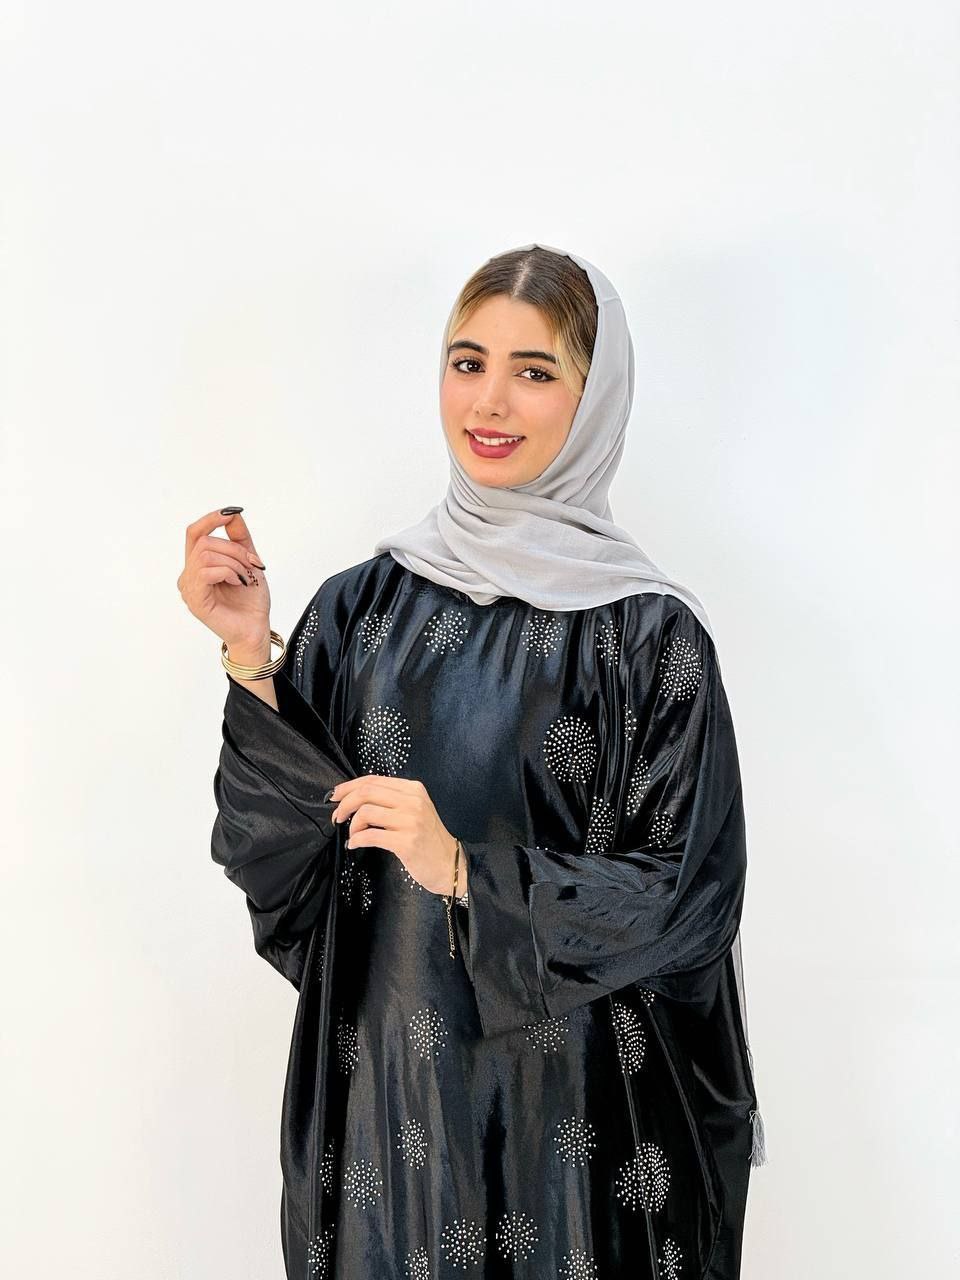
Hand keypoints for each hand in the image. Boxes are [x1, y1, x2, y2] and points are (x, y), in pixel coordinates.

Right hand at [177, 507, 270, 651]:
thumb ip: (239, 538)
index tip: (229, 513)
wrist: (256, 628)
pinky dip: (228, 572)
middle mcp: (188, 575)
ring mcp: (189, 588)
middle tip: (253, 563)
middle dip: (234, 549)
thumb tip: (232, 513)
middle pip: (204, 542)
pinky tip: (238, 582)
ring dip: (234, 562)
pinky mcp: (194, 600)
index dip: (209, 519)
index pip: (194, 533)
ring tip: (245, 577)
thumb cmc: (251, 600)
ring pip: (205, 554)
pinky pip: (206, 572)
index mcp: (198, 565)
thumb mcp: (248, 561)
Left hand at [330, 776, 466, 897]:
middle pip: (367, 792)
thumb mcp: (415, 810)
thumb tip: (355, 798)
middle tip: (337, 816)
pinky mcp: (407, 842)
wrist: (450, 864)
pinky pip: (370, 836)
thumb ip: (391, 800)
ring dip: (352, 825)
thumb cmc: (428, 839)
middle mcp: (413, 801)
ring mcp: (411, 821)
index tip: (336, 796)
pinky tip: (355, 844)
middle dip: (345, 804)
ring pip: (366, 812)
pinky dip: (356, 840)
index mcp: (413, 789)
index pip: (373, 780)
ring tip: (353, 834)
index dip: (349, 787)